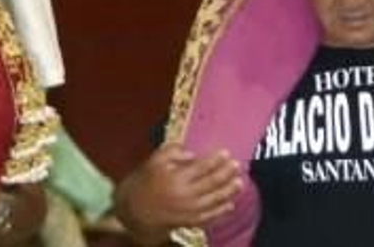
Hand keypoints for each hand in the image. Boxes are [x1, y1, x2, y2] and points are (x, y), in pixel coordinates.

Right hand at [115, 144, 241, 238]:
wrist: (134, 210)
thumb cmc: (144, 182)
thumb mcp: (153, 161)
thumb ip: (172, 152)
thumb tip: (192, 154)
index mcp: (176, 178)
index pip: (202, 167)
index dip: (216, 160)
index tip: (226, 153)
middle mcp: (185, 195)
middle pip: (212, 183)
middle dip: (226, 174)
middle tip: (237, 165)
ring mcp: (189, 210)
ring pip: (214, 200)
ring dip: (228, 191)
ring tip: (239, 182)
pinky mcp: (189, 221)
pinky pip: (209, 216)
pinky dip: (221, 211)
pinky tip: (230, 204)